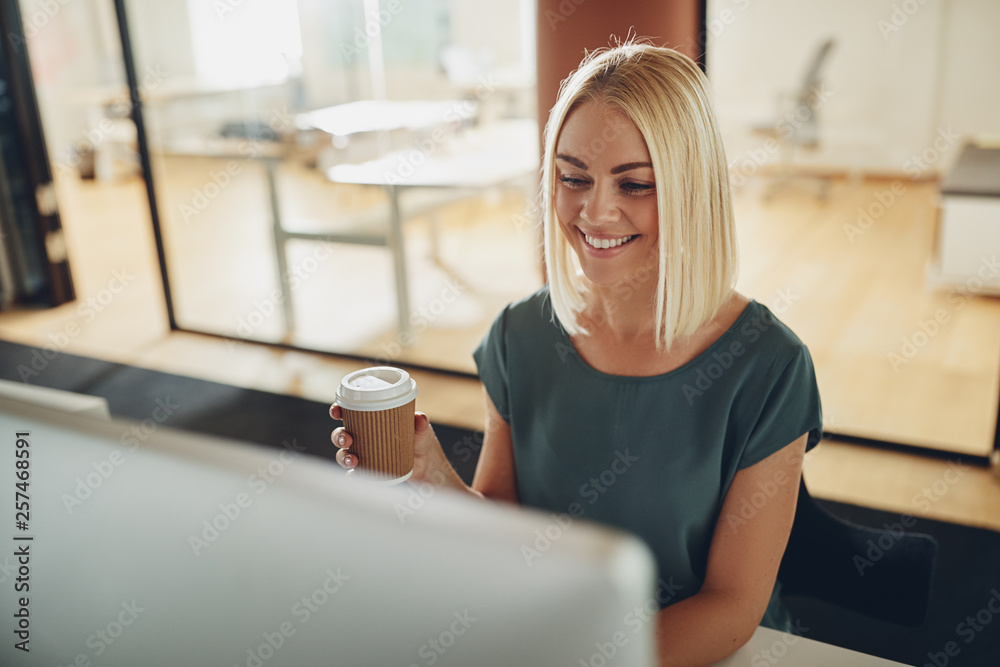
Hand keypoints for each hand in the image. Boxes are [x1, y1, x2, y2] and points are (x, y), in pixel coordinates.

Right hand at [329, 404, 458, 487]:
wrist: (427, 465)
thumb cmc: (421, 441)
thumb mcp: (422, 431)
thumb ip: (421, 424)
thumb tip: (420, 417)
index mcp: (371, 421)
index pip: (349, 412)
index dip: (338, 410)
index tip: (337, 411)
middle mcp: (364, 436)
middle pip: (342, 434)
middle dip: (339, 436)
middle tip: (348, 439)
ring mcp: (365, 454)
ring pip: (344, 454)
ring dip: (343, 456)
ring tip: (353, 459)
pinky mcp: (369, 469)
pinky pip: (354, 473)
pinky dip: (351, 474)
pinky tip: (354, 474)